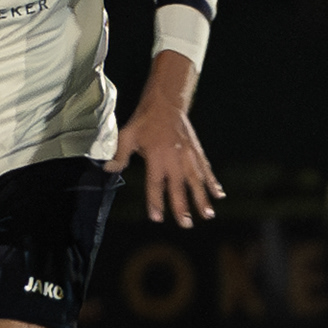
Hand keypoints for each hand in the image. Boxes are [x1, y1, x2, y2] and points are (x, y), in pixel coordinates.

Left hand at [107, 93, 225, 224]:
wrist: (167, 102)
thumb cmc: (145, 120)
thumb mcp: (127, 134)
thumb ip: (119, 154)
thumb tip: (108, 170)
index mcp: (156, 156)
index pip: (155, 184)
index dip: (155, 201)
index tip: (157, 218)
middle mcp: (174, 158)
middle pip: (178, 187)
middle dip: (182, 207)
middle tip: (185, 224)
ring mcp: (188, 155)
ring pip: (197, 181)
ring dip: (202, 198)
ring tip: (208, 215)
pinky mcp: (197, 152)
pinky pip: (207, 170)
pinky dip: (213, 182)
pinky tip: (219, 195)